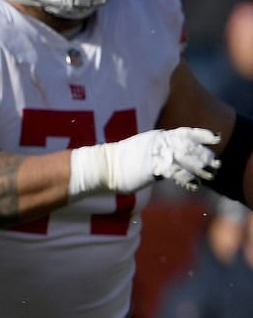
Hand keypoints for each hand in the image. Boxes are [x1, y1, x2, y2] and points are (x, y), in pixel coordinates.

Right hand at [69, 127, 220, 195]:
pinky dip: (187, 179)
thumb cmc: (118, 163)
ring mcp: (156, 154)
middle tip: (216, 163)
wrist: (101, 167)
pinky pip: (176, 173)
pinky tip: (195, 186)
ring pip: (186, 158)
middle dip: (204, 154)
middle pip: (189, 145)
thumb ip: (157, 156)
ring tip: (210, 174)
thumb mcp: (140, 154)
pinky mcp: (153, 167)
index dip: (200, 134)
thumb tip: (169, 165)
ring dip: (200, 167)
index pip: (184, 132)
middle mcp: (159, 142)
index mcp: (157, 137)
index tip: (214, 138)